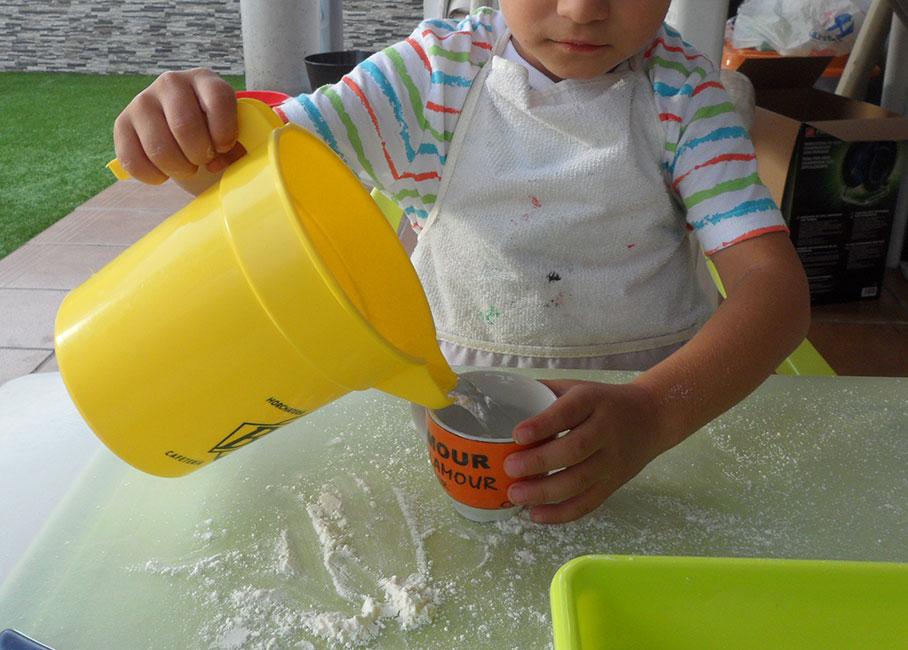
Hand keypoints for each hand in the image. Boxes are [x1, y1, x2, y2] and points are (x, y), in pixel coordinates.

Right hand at [113, 68, 244, 184]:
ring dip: (178, 169)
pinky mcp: (122, 123)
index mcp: (205, 80)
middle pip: (184, 126)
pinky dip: (153, 176)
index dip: (225, 133)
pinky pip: (132, 160)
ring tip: (187, 167)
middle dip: (200, 155)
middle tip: (204, 161)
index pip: (218, 100)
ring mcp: (143, 101)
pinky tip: (165, 173)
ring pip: (158, 147)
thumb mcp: (234, 133)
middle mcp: (171, 83)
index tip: (224, 148)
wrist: (186, 136)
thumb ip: (239, 145)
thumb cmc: (216, 135)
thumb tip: (218, 162)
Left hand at [503, 380, 665, 523]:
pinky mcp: (613, 484)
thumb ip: (543, 393)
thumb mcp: (577, 387)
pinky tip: (535, 514)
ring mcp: (611, 461)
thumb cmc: (602, 402)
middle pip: (574, 450)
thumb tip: (499, 401)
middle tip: (509, 468)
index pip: (568, 412)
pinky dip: (561, 513)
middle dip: (539, 462)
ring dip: (545, 492)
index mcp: (593, 401)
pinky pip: (588, 503)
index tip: (516, 434)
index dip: (543, 424)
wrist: (652, 417)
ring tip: (515, 495)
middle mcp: (606, 431)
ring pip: (580, 481)